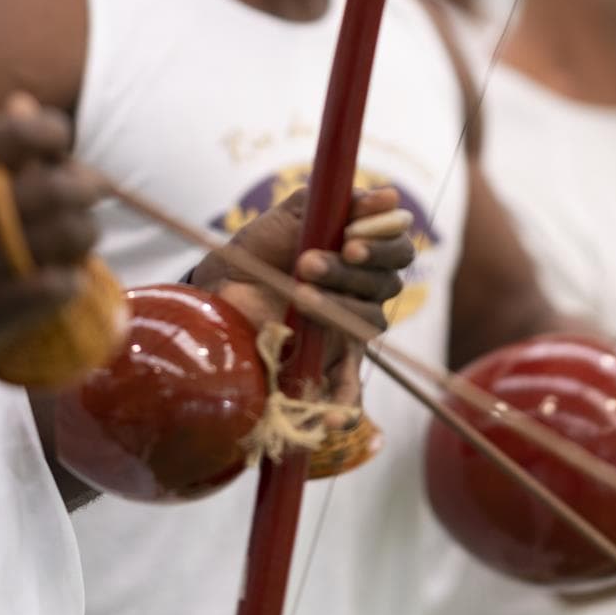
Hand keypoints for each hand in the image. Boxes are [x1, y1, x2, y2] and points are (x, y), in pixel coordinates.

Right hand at [0, 92, 101, 364]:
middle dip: (88, 187)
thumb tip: (27, 104)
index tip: (60, 147)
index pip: (18, 134)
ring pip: (69, 235)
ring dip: (86, 233)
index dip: (54, 134)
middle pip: (59, 187)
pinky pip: (61, 284)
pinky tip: (64, 277)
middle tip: (89, 194)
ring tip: (78, 238)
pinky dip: (73, 279)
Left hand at [195, 187, 415, 412]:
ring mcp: (349, 331)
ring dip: (338, 308)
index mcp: (364, 256)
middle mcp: (364, 293)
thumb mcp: (291, 217)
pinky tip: (334, 418)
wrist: (218, 291)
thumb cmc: (259, 250)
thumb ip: (335, 203)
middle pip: (386, 284)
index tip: (349, 238)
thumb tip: (388, 196)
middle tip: (307, 263)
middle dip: (348, 272)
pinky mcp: (329, 365)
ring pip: (370, 323)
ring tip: (299, 298)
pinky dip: (346, 405)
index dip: (380, 244)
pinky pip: (349, 389)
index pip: (397, 249)